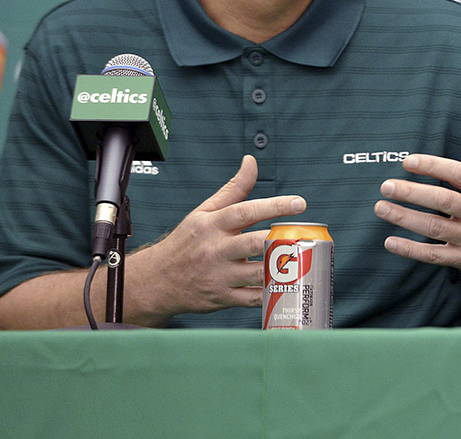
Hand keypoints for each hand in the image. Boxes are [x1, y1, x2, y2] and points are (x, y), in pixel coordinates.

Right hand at [135, 155, 305, 318]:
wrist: (157, 280)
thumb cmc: (185, 242)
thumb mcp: (204, 211)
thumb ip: (234, 189)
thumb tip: (251, 162)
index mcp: (212, 225)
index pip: (246, 211)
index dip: (275, 206)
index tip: (299, 203)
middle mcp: (215, 250)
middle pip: (254, 244)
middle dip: (281, 240)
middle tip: (303, 237)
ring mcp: (219, 276)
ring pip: (258, 273)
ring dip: (282, 269)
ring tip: (302, 260)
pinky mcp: (223, 298)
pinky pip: (253, 299)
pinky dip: (272, 294)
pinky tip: (287, 286)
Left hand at [375, 113, 460, 292]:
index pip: (460, 174)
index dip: (434, 166)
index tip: (408, 161)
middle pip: (443, 201)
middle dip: (412, 193)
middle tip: (386, 186)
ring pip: (435, 228)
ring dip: (405, 218)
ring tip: (381, 208)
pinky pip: (434, 256)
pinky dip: (411, 250)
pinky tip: (390, 242)